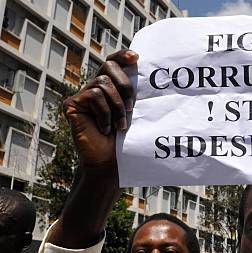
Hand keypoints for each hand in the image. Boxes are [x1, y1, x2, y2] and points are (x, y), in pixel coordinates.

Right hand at [63, 50, 137, 170]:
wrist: (110, 161)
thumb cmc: (124, 139)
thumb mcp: (132, 112)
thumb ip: (132, 93)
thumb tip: (143, 70)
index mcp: (109, 86)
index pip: (112, 62)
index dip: (122, 56)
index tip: (137, 58)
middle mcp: (93, 87)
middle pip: (108, 66)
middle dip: (124, 84)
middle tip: (132, 107)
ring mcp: (81, 95)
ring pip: (103, 83)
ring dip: (117, 106)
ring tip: (120, 126)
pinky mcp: (71, 104)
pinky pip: (94, 96)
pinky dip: (105, 114)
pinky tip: (105, 129)